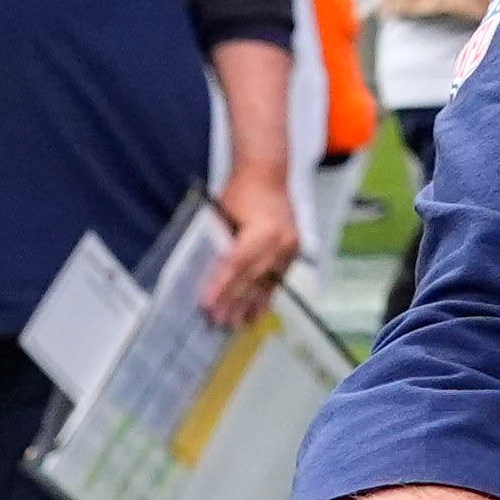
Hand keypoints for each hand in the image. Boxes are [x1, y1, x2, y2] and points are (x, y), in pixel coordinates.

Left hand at [209, 165, 300, 321]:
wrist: (267, 176)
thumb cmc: (239, 193)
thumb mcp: (221, 216)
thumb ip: (218, 245)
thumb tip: (206, 275)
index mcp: (262, 231)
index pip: (236, 264)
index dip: (221, 286)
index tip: (207, 304)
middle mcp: (280, 242)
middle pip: (252, 277)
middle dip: (234, 301)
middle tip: (219, 321)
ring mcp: (290, 248)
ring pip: (267, 282)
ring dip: (251, 304)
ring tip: (238, 324)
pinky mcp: (294, 252)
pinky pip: (278, 278)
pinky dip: (266, 295)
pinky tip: (257, 311)